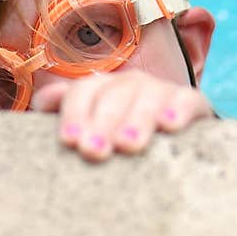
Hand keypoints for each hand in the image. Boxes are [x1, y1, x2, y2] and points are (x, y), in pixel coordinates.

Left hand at [30, 69, 216, 162]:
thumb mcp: (91, 128)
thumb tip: (45, 100)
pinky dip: (179, 109)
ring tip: (128, 144)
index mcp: (101, 88)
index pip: (83, 92)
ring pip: (147, 96)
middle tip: (94, 152)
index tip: (69, 140)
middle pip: (113, 95)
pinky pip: (187, 100)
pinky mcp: (190, 103)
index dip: (74, 113)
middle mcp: (129, 84)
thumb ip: (65, 113)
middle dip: (102, 122)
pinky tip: (170, 125)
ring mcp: (160, 91)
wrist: (171, 143)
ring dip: (136, 119)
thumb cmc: (117, 138)